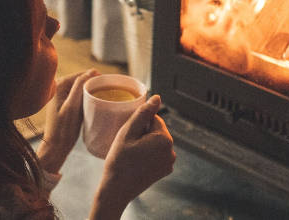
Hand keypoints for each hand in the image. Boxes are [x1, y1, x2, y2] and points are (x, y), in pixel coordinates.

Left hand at [38, 68, 98, 173]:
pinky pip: (78, 95)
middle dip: (94, 84)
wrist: (56, 146)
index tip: (109, 85)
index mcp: (59, 84)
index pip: (82, 75)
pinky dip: (87, 97)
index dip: (96, 78)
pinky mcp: (64, 103)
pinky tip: (94, 103)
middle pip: (81, 80)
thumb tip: (92, 71)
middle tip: (108, 92)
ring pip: (81, 88)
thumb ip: (80, 86)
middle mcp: (58, 87)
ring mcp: (60, 95)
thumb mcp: (73, 106)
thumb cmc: (64, 129)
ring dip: (91, 91)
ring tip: (103, 97)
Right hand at [90, 95, 174, 218]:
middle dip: (144, 134)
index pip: (154, 119)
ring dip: (146, 144)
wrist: (117, 189)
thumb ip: (143, 113)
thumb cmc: (119, 160)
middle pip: (156, 130)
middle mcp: (171, 151)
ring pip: (156, 142)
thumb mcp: (127, 133)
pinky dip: (148, 154)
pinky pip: (157, 154)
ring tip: (131, 154)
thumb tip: (157, 98)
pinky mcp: (165, 171)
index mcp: (164, 139)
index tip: (129, 135)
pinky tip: (136, 162)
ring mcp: (169, 162)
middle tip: (128, 145)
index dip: (139, 124)